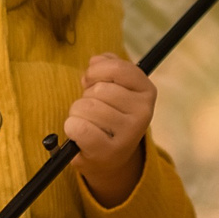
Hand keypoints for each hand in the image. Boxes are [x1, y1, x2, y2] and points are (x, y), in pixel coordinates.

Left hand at [64, 53, 154, 206]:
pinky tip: (79, 133)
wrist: (109, 156)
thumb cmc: (107, 116)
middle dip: (86, 96)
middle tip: (92, 110)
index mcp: (146, 90)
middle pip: (98, 89)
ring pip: (86, 107)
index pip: (116, 68)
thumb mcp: (113, 86)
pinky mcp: (111, 150)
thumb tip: (96, 61)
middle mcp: (144, 111)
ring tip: (87, 122)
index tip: (92, 81)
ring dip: (77, 113)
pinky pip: (80, 128)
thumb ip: (107, 66)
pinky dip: (72, 128)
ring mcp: (130, 133)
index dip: (96, 71)